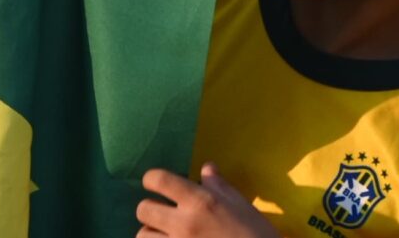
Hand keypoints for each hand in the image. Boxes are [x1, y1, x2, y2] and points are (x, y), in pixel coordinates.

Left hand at [138, 167, 276, 236]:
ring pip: (143, 236)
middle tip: (161, 213)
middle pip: (143, 209)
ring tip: (164, 234)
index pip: (158, 180)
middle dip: (150, 209)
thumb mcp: (240, 205)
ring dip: (150, 233)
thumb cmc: (256, 234)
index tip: (155, 184)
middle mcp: (183, 223)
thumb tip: (207, 167)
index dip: (151, 179)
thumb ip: (218, 186)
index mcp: (199, 201)